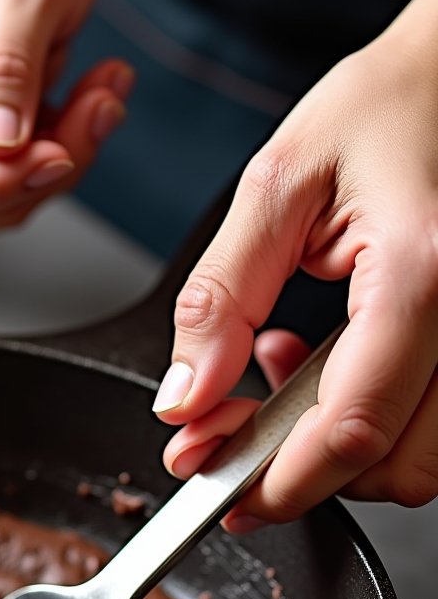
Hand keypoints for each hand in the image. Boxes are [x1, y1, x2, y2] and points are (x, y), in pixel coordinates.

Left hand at [154, 0, 437, 527]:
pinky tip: (327, 363)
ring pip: (419, 460)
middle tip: (233, 430)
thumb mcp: (276, 187)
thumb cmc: (383, 109)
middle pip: (394, 466)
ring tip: (281, 373)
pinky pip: (433, 425)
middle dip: (305, 471)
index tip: (220, 490)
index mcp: (423, 273)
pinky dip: (372, 421)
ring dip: (338, 447)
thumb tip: (184, 399)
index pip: (351, 429)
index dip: (279, 482)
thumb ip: (220, 299)